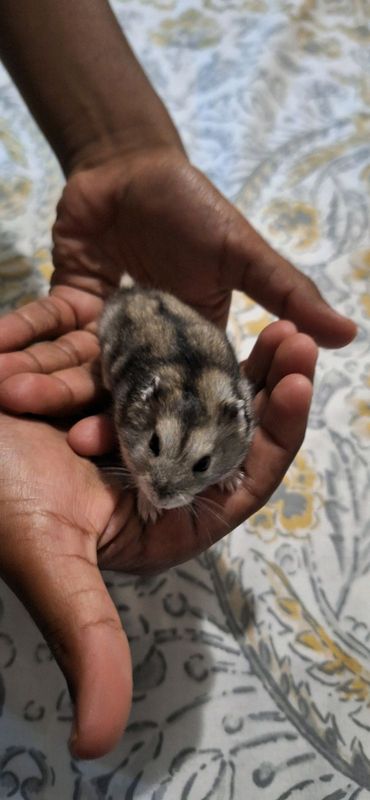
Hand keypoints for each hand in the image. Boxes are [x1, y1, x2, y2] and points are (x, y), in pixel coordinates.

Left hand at [0, 149, 354, 415]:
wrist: (133, 165)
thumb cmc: (194, 208)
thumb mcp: (242, 252)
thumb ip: (286, 292)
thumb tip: (350, 333)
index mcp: (190, 350)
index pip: (178, 399)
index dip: (162, 425)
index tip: (137, 451)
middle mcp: (145, 353)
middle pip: (117, 393)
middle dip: (91, 414)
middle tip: (69, 440)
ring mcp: (104, 333)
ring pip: (72, 367)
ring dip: (41, 381)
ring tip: (11, 395)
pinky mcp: (67, 307)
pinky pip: (40, 327)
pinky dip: (17, 337)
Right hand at [0, 322, 316, 757]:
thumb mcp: (45, 562)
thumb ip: (84, 639)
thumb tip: (95, 750)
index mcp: (155, 521)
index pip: (235, 484)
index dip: (275, 439)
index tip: (300, 385)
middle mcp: (152, 473)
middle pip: (230, 431)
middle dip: (272, 389)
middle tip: (302, 340)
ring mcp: (133, 424)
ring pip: (202, 390)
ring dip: (244, 354)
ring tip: (281, 319)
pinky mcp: (110, 384)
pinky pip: (157, 359)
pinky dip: (181, 335)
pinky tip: (210, 308)